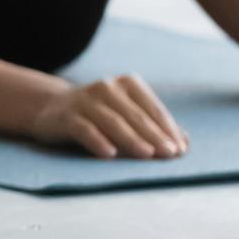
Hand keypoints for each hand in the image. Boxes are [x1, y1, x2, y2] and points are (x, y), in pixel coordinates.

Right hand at [30, 75, 187, 159]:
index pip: (152, 109)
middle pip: (135, 116)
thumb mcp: (127, 115)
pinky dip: (98, 141)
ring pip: (112, 122)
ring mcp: (86, 100)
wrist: (53, 109)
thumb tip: (185, 142)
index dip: (168, 130)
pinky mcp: (67, 116)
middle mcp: (107, 87)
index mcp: (128, 84)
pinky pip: (85, 129)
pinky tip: (110, 154)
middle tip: (169, 154)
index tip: (180, 151)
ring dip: (132, 139)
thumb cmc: (100, 115)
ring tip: (147, 154)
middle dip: (154, 136)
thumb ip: (154, 127)